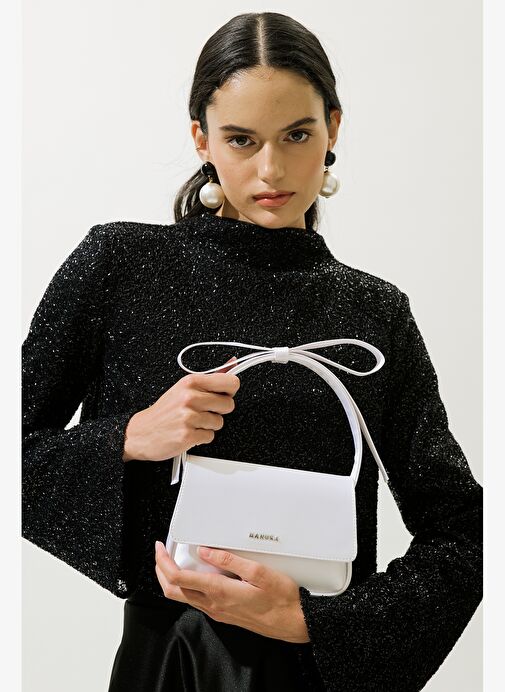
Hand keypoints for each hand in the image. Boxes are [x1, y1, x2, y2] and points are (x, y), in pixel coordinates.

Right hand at [123, 357, 238, 461]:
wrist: (141, 432)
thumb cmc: (164, 411)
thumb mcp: (183, 388)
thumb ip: (210, 378)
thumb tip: (232, 363)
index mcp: (191, 382)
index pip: (230, 382)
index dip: (230, 390)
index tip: (223, 394)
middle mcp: (190, 397)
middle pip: (229, 404)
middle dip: (219, 411)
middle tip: (203, 411)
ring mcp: (189, 417)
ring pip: (219, 422)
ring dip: (208, 425)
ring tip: (193, 422)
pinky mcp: (188, 435)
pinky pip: (210, 436)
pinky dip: (201, 437)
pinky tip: (189, 432)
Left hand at [154, 541, 309, 643]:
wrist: (294, 623)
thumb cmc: (282, 599)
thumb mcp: (259, 572)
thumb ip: (229, 559)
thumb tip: (206, 550)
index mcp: (220, 592)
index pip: (179, 578)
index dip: (164, 562)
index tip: (161, 548)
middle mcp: (214, 605)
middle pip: (173, 591)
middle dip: (161, 571)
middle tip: (161, 553)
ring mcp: (218, 612)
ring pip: (183, 597)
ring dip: (172, 579)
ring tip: (174, 560)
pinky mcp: (224, 614)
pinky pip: (197, 602)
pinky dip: (187, 587)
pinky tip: (196, 574)